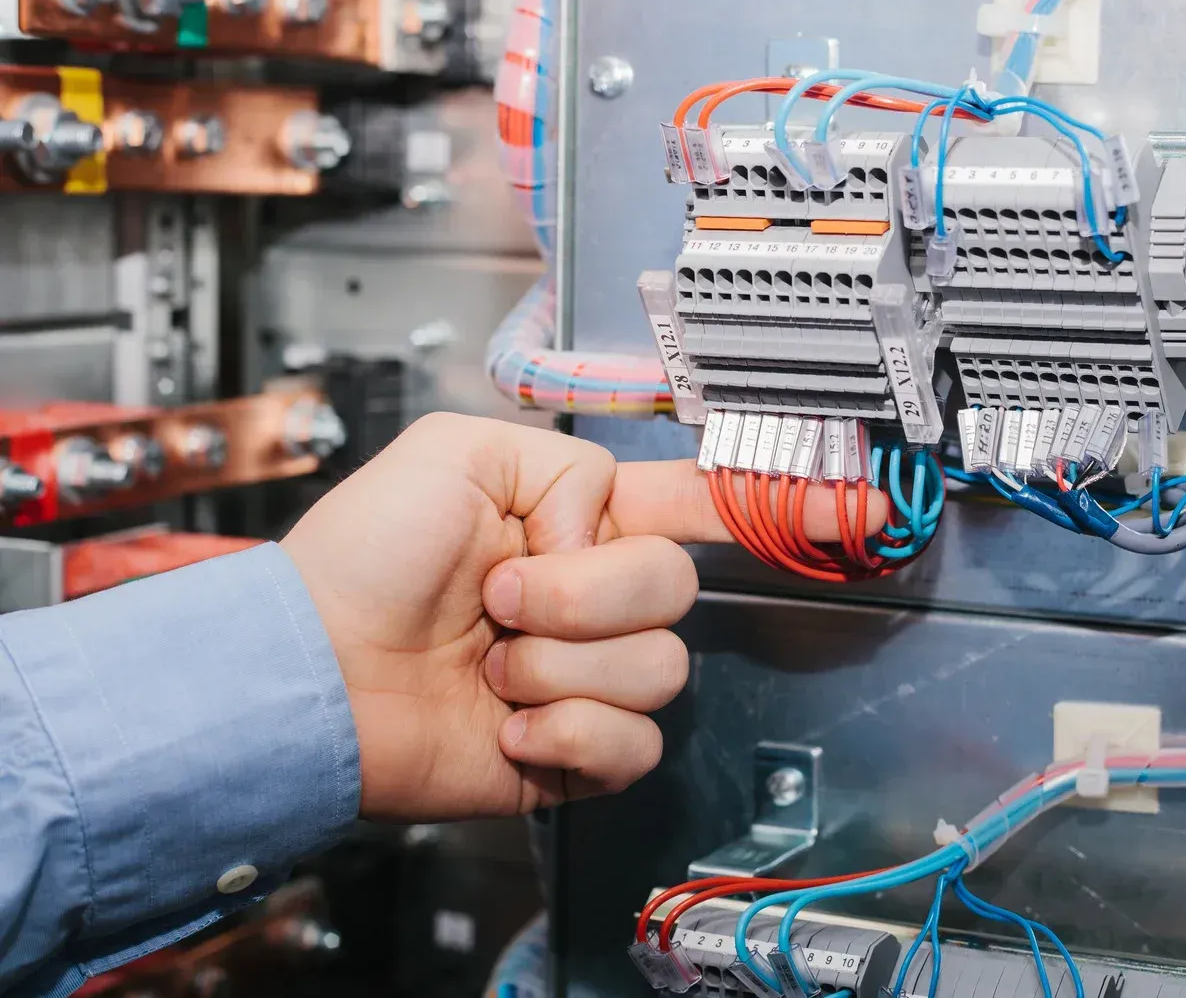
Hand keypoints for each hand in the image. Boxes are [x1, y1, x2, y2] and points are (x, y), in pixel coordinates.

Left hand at [280, 412, 880, 821]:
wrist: (313, 675)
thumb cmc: (361, 561)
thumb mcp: (455, 451)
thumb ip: (564, 465)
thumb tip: (599, 541)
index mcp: (581, 522)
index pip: (704, 507)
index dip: (781, 503)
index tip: (856, 504)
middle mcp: (597, 599)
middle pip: (676, 587)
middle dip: (585, 591)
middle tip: (504, 595)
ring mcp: (591, 677)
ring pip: (657, 668)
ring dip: (559, 663)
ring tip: (492, 660)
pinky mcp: (579, 751)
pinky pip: (631, 743)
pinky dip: (560, 731)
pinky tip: (508, 719)